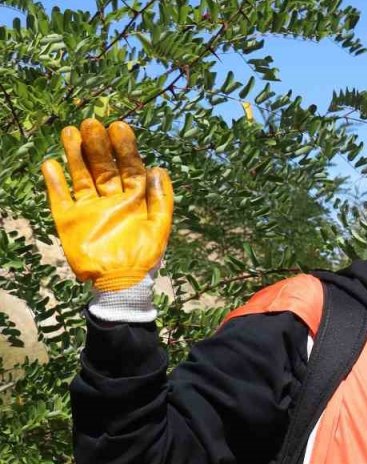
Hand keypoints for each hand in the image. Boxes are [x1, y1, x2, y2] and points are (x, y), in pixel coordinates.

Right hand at [42, 118, 172, 291]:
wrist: (120, 283)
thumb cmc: (144, 256)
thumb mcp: (159, 226)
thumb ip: (161, 198)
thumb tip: (159, 169)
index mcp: (134, 198)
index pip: (129, 167)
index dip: (124, 147)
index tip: (118, 126)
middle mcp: (110, 199)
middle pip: (103, 166)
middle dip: (97, 145)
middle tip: (91, 123)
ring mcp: (89, 208)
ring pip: (81, 176)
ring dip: (75, 155)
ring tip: (70, 132)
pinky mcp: (70, 220)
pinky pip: (59, 197)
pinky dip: (55, 182)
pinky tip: (50, 164)